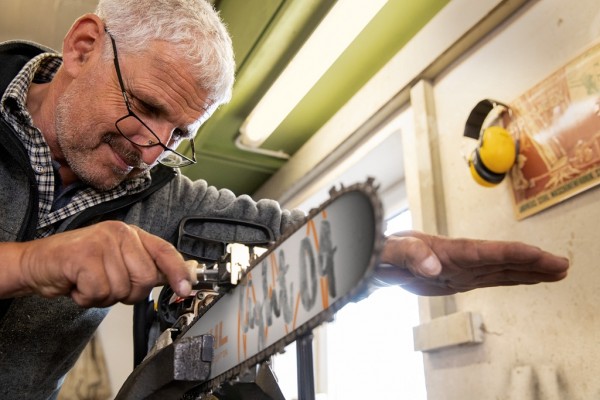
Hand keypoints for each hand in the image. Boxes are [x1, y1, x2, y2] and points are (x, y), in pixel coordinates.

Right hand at [7, 221, 195, 306]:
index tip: (186, 289)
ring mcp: (102, 242)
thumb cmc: (80, 265)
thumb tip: (181, 278)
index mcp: (132, 234)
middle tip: (108, 287)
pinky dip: (87, 298)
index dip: (179, 271)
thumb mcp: (117, 262)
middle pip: (146, 278)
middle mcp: (120, 233)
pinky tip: (78, 286)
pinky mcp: (83, 256)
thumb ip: (146, 268)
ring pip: (122, 289)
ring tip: (89, 283)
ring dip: (104, 297)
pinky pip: (99, 292)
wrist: (38, 263)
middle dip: (129, 293)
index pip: (165, 251)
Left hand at [376, 231, 568, 295]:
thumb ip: (407, 254)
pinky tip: (528, 279)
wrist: (370, 256)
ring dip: (528, 272)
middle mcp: (456, 258)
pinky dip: (510, 279)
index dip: (513, 255)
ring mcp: (458, 269)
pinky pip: (487, 279)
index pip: (485, 252)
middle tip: (563, 266)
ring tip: (556, 272)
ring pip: (499, 270)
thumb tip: (435, 268)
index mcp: (443, 250)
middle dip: (532, 263)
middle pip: (500, 260)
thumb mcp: (385, 249)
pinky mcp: (455, 279)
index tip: (539, 256)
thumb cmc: (377, 248)